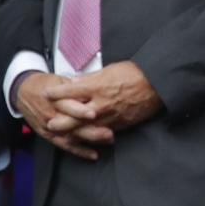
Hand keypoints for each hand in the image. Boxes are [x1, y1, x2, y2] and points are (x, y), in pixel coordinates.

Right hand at [14, 72, 100, 160]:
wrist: (23, 92)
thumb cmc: (46, 85)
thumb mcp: (61, 81)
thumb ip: (78, 86)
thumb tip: (96, 85)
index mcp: (55, 99)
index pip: (68, 106)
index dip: (80, 111)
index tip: (94, 113)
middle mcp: (52, 115)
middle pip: (72, 125)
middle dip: (90, 130)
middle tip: (109, 132)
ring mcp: (50, 127)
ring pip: (70, 137)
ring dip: (89, 141)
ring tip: (107, 141)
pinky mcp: (48, 135)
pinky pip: (65, 145)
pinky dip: (79, 151)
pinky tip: (93, 154)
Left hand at [44, 61, 161, 133]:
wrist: (158, 85)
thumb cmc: (136, 74)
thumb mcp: (110, 69)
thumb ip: (90, 78)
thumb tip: (76, 81)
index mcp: (97, 87)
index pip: (68, 91)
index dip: (55, 93)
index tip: (47, 94)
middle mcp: (100, 104)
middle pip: (72, 117)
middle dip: (58, 120)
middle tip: (49, 121)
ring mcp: (109, 116)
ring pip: (85, 128)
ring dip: (72, 131)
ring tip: (62, 133)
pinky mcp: (119, 124)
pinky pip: (101, 132)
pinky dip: (91, 135)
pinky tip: (85, 136)